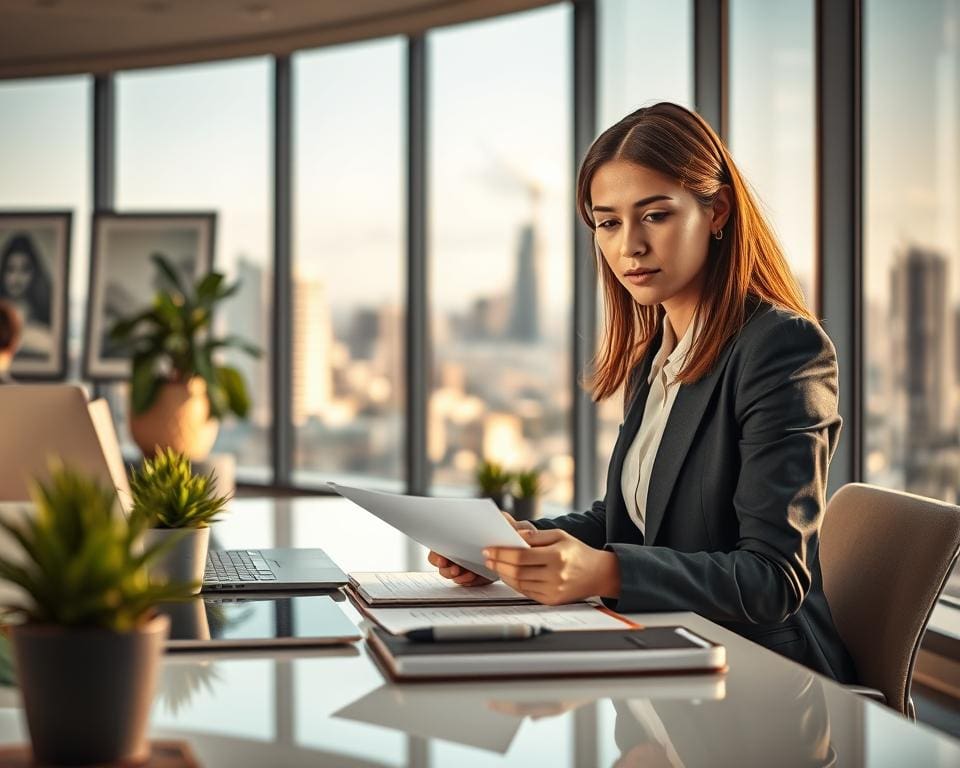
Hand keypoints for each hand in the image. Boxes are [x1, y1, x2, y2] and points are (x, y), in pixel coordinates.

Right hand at [427, 512, 535, 585]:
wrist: (517, 542)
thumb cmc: (504, 528)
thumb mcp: (499, 519)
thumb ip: (492, 517)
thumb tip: (485, 519)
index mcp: (456, 538)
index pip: (438, 548)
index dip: (437, 555)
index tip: (443, 559)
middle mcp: (457, 553)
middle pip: (442, 566)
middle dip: (447, 569)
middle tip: (456, 569)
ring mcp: (464, 566)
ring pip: (453, 576)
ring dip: (459, 577)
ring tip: (469, 574)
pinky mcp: (475, 576)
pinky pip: (467, 582)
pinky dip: (469, 581)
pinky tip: (475, 576)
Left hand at [482, 528, 620, 604]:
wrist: (599, 573)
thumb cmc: (577, 552)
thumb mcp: (560, 535)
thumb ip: (536, 535)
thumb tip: (515, 536)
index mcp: (557, 556)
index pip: (521, 555)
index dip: (502, 553)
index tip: (489, 549)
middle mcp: (555, 575)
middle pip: (517, 571)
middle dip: (498, 564)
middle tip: (487, 557)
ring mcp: (553, 590)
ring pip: (519, 584)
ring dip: (503, 574)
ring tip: (495, 565)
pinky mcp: (552, 600)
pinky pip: (526, 592)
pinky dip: (514, 583)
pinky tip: (508, 575)